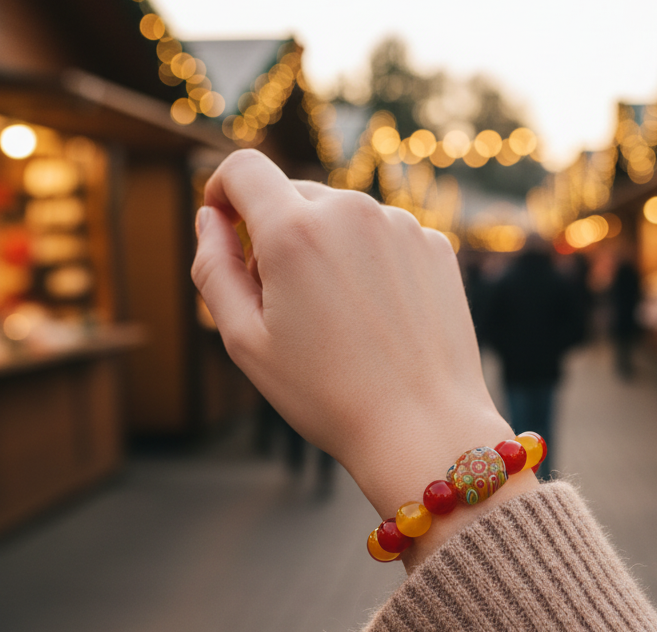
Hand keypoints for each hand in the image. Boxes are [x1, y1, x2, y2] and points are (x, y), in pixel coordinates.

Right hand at [192, 150, 536, 569]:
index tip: (226, 221)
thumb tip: (210, 218)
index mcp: (296, 231)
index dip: (223, 189)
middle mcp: (352, 212)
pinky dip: (371, 261)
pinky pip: (385, 237)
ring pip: (343, 217)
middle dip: (276, 234)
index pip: (243, 169)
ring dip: (327, 248)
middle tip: (284, 303)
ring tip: (339, 318)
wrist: (423, 427)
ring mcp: (402, 226)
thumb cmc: (328, 395)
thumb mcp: (245, 341)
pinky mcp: (436, 247)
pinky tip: (378, 317)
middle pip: (293, 196)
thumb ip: (213, 268)